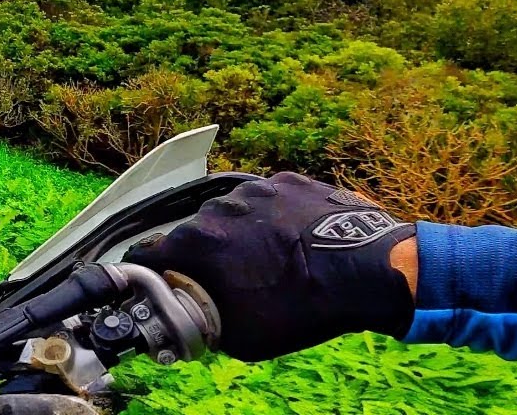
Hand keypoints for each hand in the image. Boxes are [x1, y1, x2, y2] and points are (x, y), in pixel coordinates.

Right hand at [123, 171, 416, 361]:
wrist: (367, 273)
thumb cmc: (301, 307)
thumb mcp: (242, 336)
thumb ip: (204, 321)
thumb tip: (192, 318)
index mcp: (197, 242)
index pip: (150, 252)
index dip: (153, 270)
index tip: (162, 280)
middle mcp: (218, 207)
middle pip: (196, 231)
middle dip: (206, 254)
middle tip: (229, 279)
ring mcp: (255, 188)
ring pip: (233, 212)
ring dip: (240, 233)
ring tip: (268, 259)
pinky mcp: (287, 180)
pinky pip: (268, 199)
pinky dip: (273, 217)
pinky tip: (292, 240)